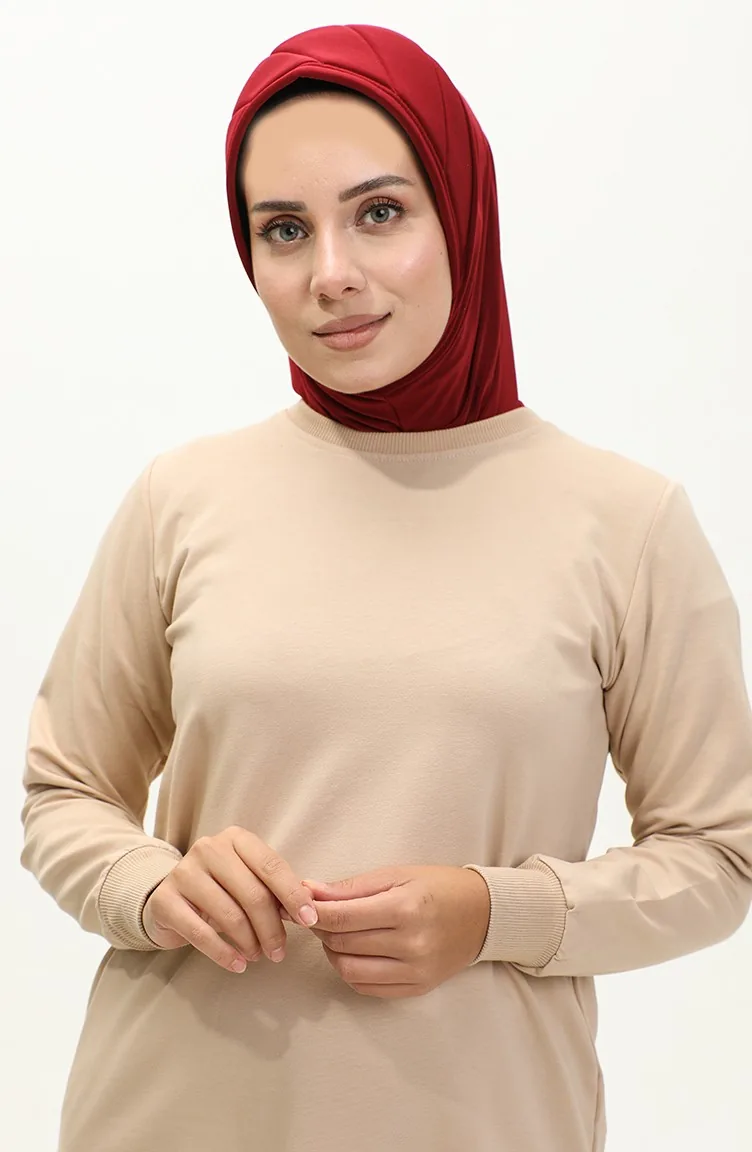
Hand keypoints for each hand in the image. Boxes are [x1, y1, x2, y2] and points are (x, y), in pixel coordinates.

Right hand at [141, 826, 318, 973]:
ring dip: (250, 943)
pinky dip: (224, 954)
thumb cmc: (220, 889)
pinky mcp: (165, 900)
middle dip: (272, 928)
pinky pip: (201, 934)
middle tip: (279, 952)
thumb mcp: (247, 880)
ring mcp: (184, 872)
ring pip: (230, 915)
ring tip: (258, 956)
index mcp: (236, 838)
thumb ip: (274, 890)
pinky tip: (237, 965)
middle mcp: (209, 848)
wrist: (169, 899)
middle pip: (253, 893)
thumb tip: (308, 909)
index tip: (310, 920)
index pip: (271, 865)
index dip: (293, 895)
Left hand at [285, 866, 490, 998]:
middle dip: (322, 930)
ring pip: (350, 971)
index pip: (342, 917)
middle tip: (319, 916)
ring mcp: (415, 970)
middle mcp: (411, 943)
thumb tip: (309, 890)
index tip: (299, 906)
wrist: (483, 914)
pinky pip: (368, 988)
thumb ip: (352, 887)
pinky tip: (355, 953)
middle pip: (343, 944)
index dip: (314, 913)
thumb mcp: (397, 874)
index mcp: (405, 908)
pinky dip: (352, 972)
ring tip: (337, 935)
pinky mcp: (418, 988)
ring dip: (333, 953)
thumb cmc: (438, 886)